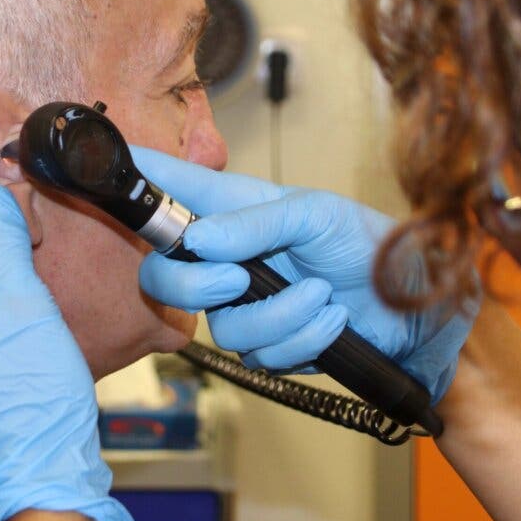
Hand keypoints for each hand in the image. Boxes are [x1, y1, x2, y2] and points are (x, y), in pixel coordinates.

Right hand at [133, 148, 476, 403]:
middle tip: (236, 278)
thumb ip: (256, 222)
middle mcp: (231, 257)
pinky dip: (301, 339)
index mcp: (236, 209)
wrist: (419, 311)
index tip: (102, 165)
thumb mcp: (317, 214)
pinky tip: (332, 322)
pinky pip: (260, 356)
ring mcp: (247, 306)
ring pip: (218, 327)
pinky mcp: (272, 347)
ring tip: (322, 296)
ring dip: (278, 315)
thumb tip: (200, 239)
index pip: (168, 186)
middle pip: (163, 275)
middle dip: (193, 284)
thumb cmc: (372, 244)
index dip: (131, 176)